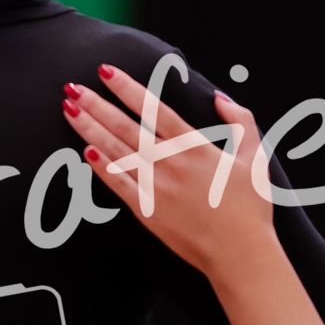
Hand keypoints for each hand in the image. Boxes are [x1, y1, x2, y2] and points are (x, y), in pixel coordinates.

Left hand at [61, 67, 274, 284]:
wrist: (239, 253)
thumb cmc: (250, 207)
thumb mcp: (255, 157)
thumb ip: (241, 122)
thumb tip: (219, 97)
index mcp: (193, 146)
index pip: (154, 108)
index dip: (127, 88)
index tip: (106, 71)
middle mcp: (169, 163)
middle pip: (125, 127)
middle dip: (96, 105)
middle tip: (72, 87)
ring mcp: (155, 187)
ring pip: (116, 151)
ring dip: (90, 130)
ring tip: (69, 110)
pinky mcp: (147, 211)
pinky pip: (117, 185)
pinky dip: (100, 168)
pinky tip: (84, 151)